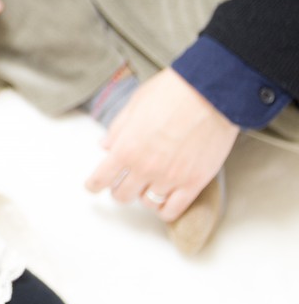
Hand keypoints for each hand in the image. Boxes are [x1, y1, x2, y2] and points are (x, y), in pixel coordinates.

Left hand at [85, 68, 239, 220]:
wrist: (211, 94)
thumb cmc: (171, 93)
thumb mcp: (135, 105)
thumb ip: (118, 129)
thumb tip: (105, 145)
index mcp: (126, 148)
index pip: (100, 179)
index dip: (93, 185)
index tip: (93, 186)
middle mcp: (144, 167)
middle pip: (122, 195)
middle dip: (119, 189)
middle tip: (124, 182)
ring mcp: (169, 178)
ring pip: (147, 204)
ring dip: (144, 196)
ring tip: (148, 185)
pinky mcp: (193, 183)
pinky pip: (172, 211)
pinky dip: (164, 210)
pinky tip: (163, 199)